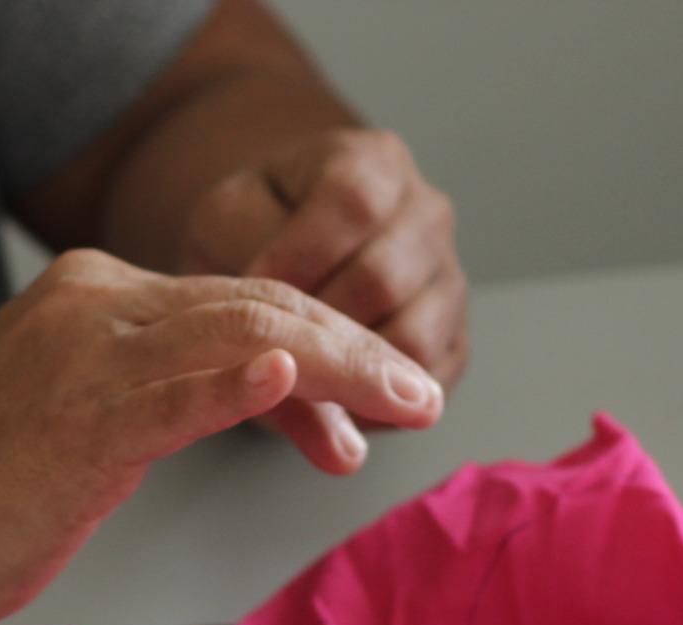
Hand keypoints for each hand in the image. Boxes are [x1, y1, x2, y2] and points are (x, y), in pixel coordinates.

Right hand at [0, 248, 443, 624]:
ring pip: (246, 339)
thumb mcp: (82, 430)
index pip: (241, 302)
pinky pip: (183, 390)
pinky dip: (244, 384)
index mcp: (93, 296)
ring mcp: (89, 357)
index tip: (378, 394)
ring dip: (341, 370)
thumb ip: (161, 403)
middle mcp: (95, 304)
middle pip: (260, 307)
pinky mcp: (81, 420)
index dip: (326, 344)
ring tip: (404, 398)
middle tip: (420, 392)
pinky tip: (297, 381)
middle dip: (355, 351)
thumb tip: (255, 407)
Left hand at [177, 129, 467, 465]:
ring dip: (346, 371)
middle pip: (384, 278)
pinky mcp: (455, 338)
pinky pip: (428, 381)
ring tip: (295, 376)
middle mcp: (426, 214)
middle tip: (267, 344)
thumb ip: (246, 251)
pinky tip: (329, 401)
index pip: (353, 204)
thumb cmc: (252, 231)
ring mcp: (449, 277)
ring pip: (413, 337)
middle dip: (316, 324)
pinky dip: (376, 403)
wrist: (280, 254)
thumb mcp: (226, 220)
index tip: (248, 291)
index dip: (298, 256)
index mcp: (375, 163)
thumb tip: (279, 310)